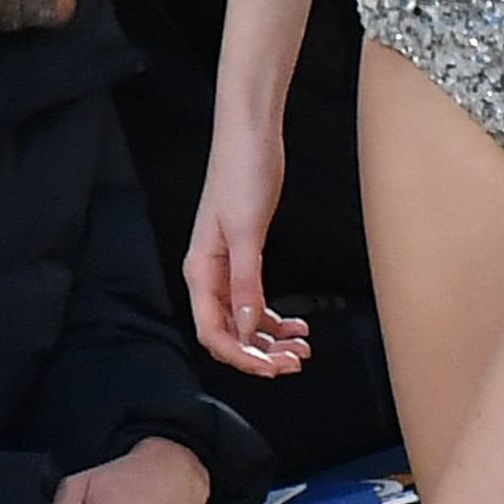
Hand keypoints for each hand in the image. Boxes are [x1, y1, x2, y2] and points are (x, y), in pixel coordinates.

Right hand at [184, 125, 310, 378]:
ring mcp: (227, 266)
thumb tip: (245, 326)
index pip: (213, 332)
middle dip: (260, 353)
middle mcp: (209, 274)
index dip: (241, 357)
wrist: (251, 135)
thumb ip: (245, 281)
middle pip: (229, 332)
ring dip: (271, 339)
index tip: (272, 369)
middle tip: (296, 362)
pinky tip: (297, 324)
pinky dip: (274, 318)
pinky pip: (254, 300)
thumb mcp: (246, 231)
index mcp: (201, 271)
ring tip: (302, 347)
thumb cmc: (242, 173)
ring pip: (244, 320)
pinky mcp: (246, 255)